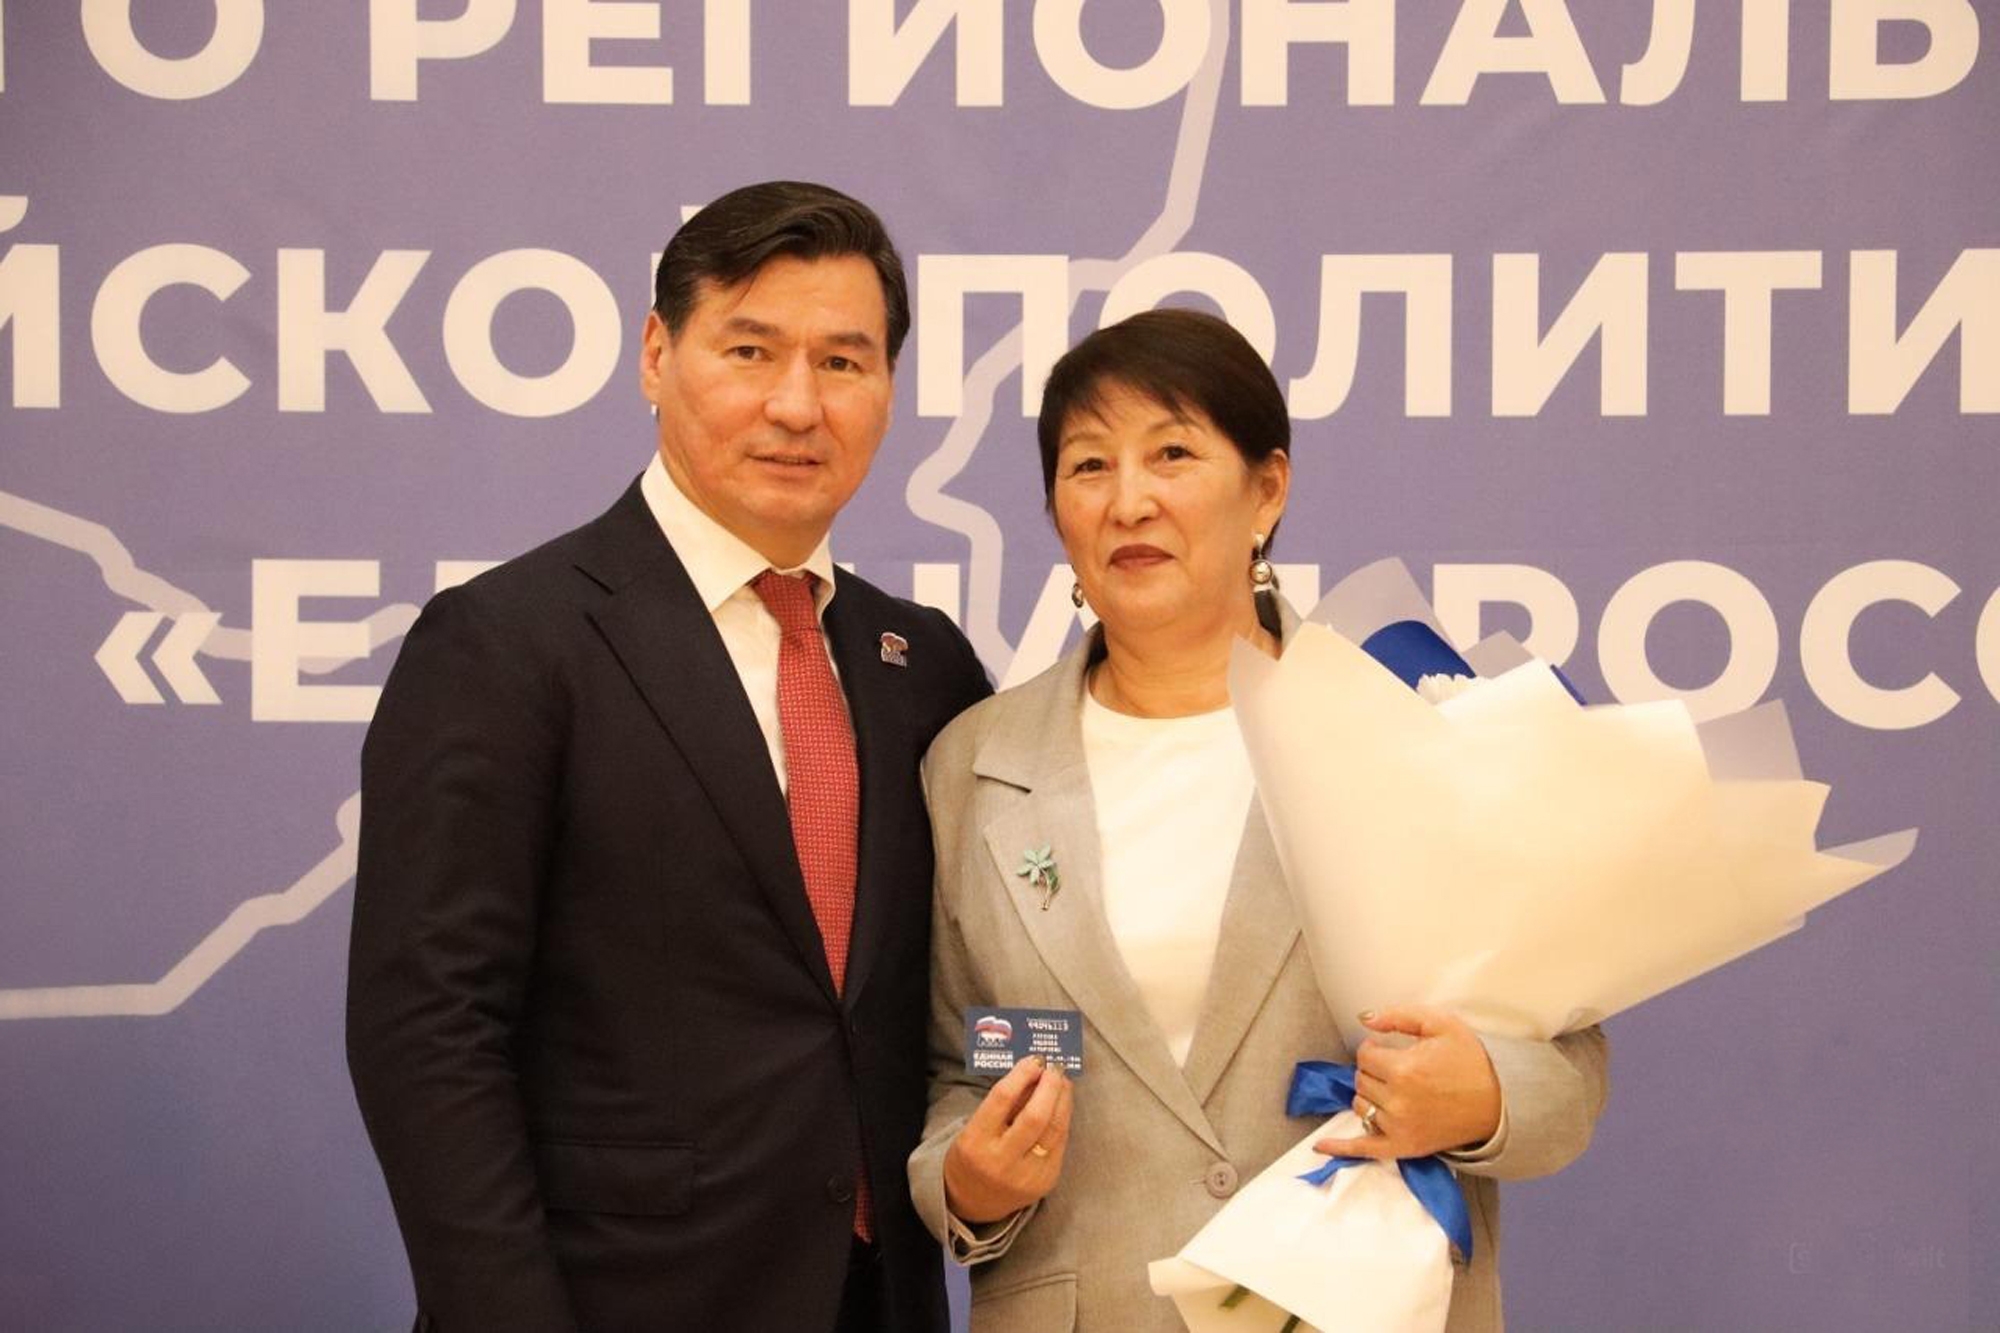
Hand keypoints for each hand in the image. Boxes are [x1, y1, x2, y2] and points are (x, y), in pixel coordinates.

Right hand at [942, 1056, 1072, 1222]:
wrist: (974, 1203)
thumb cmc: (973, 1155)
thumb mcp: (974, 1127)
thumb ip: (1003, 1103)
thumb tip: (1034, 1071)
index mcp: (976, 1143)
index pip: (1002, 1099)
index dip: (1022, 1074)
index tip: (1035, 1059)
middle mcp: (1001, 1161)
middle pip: (1035, 1116)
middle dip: (1050, 1086)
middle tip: (1055, 1066)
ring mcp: (1027, 1175)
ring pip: (1054, 1129)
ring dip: (1063, 1099)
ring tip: (1063, 1080)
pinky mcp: (1045, 1181)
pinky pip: (1060, 1143)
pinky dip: (1063, 1118)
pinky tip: (1062, 1104)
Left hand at [1313, 1006, 1500, 1160]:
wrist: (1499, 1102)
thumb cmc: (1471, 1060)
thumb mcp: (1441, 1024)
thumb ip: (1399, 1016)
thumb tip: (1364, 1018)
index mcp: (1404, 1069)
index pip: (1364, 1055)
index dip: (1374, 1049)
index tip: (1391, 1050)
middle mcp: (1398, 1101)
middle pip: (1360, 1080)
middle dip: (1373, 1071)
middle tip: (1397, 1069)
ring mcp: (1399, 1127)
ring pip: (1360, 1106)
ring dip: (1369, 1096)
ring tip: (1393, 1091)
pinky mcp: (1404, 1147)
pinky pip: (1363, 1149)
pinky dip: (1340, 1148)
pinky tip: (1320, 1147)